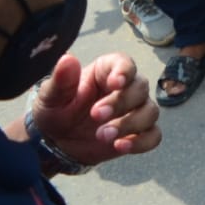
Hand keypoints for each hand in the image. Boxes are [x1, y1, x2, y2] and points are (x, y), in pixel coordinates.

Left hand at [29, 54, 161, 165]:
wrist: (58, 141)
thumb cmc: (57, 111)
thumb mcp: (51, 96)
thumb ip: (61, 80)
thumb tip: (67, 58)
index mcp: (106, 72)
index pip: (125, 64)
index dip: (124, 71)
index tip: (115, 83)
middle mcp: (126, 88)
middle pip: (140, 88)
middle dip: (121, 103)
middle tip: (96, 115)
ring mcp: (135, 111)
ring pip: (150, 111)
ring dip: (130, 124)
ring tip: (102, 136)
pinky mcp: (138, 133)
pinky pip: (153, 136)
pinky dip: (141, 142)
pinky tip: (120, 146)